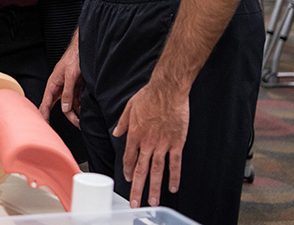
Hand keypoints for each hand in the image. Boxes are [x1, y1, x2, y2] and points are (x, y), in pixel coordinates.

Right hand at [40, 31, 81, 126]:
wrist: (84, 48)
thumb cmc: (74, 57)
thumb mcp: (70, 75)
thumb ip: (67, 92)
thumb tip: (65, 108)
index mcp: (53, 84)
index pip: (46, 103)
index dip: (44, 115)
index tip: (45, 126)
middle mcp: (59, 87)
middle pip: (61, 107)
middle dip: (69, 117)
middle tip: (78, 125)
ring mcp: (68, 88)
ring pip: (70, 105)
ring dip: (77, 113)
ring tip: (84, 120)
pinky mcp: (76, 87)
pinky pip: (77, 100)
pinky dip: (81, 107)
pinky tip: (86, 111)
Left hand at [113, 82, 188, 207]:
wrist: (168, 90)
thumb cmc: (149, 95)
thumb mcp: (129, 107)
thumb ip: (123, 122)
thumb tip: (116, 132)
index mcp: (135, 134)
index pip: (129, 158)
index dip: (128, 170)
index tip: (128, 179)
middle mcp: (147, 142)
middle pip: (141, 170)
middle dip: (137, 188)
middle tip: (135, 203)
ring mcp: (163, 144)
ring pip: (157, 171)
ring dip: (154, 188)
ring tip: (152, 202)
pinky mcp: (177, 143)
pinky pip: (175, 163)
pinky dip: (174, 176)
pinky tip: (173, 187)